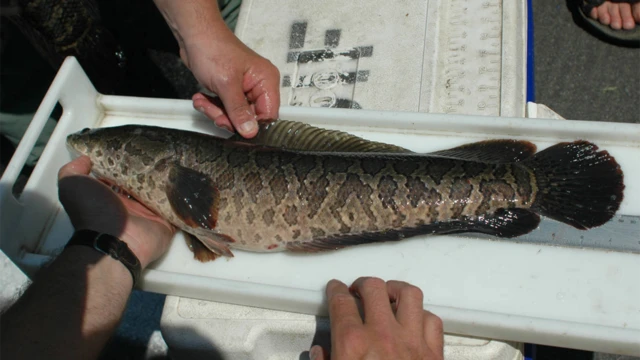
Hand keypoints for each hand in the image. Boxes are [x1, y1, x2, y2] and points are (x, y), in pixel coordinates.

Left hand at [57, 156, 175, 268]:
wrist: (113, 241)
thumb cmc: (93, 212)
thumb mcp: (73, 186)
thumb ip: (73, 170)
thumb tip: (84, 158)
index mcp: (111, 197)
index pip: (122, 177)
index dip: (128, 163)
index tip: (138, 147)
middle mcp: (131, 206)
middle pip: (145, 184)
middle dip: (153, 172)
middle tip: (163, 153)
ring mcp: (150, 215)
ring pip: (162, 195)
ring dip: (170, 183)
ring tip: (180, 162)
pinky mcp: (166, 223)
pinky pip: (177, 209)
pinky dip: (183, 200)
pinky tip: (188, 183)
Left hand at [183, 29, 279, 137]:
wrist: (193, 35)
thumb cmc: (213, 50)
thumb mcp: (226, 84)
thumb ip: (239, 111)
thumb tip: (251, 132)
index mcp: (266, 81)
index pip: (268, 114)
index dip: (253, 124)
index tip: (235, 127)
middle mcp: (258, 85)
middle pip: (250, 117)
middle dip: (229, 117)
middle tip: (214, 114)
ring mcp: (244, 88)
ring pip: (234, 114)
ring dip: (216, 112)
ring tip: (202, 101)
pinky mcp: (230, 90)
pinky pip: (224, 107)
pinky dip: (212, 106)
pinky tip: (201, 98)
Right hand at [311, 277, 443, 359]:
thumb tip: (320, 354)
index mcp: (353, 344)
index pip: (341, 302)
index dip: (335, 290)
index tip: (335, 288)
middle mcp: (383, 335)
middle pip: (374, 288)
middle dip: (362, 284)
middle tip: (357, 290)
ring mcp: (412, 342)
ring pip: (408, 294)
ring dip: (395, 290)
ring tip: (387, 294)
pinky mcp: (434, 354)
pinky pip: (432, 320)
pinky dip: (422, 315)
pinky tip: (413, 320)